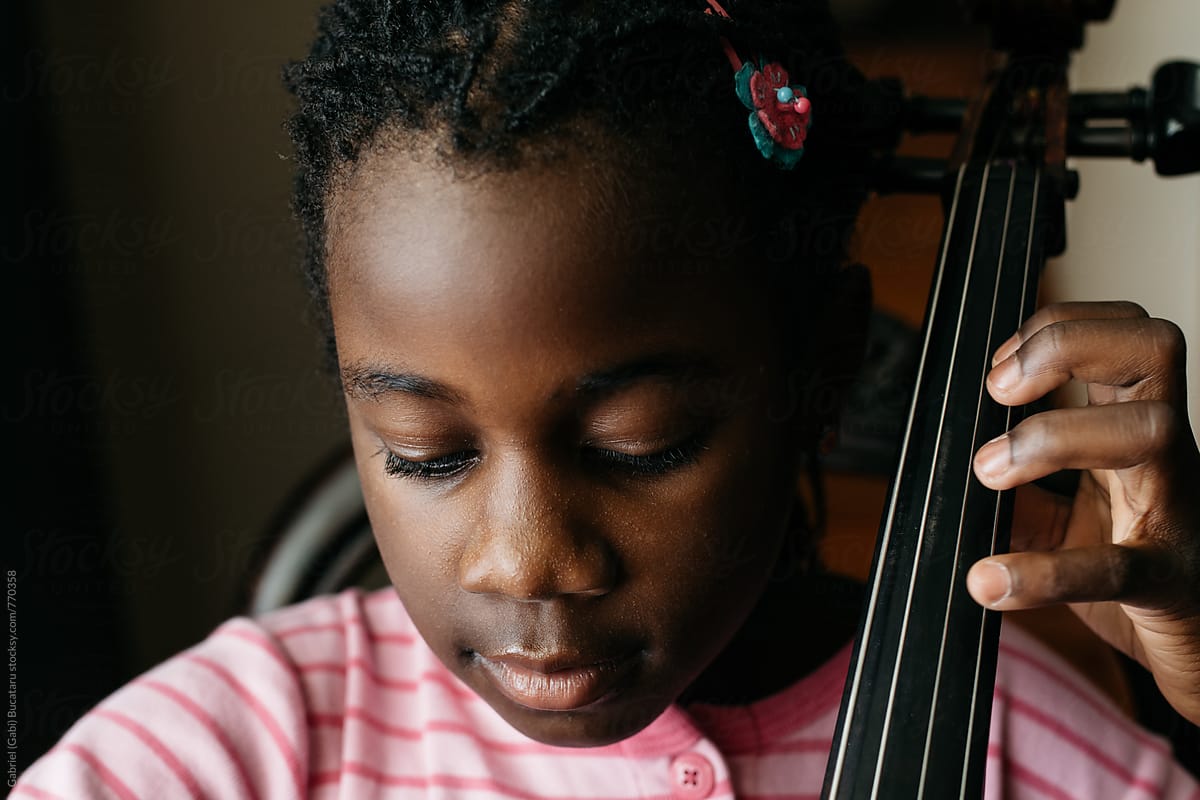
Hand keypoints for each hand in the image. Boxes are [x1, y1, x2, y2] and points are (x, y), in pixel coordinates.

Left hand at [965, 301, 1199, 725]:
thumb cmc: (1141, 561)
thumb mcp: (1066, 515)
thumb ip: (1020, 492)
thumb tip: (948, 477)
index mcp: (1137, 426)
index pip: (1123, 331)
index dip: (1058, 327)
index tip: (999, 368)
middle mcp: (1168, 453)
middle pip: (1155, 346)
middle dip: (1066, 345)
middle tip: (999, 390)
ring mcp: (1179, 509)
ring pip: (1153, 428)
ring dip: (1055, 435)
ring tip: (991, 471)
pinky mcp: (1171, 581)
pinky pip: (1118, 567)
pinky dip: (1044, 573)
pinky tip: (991, 581)